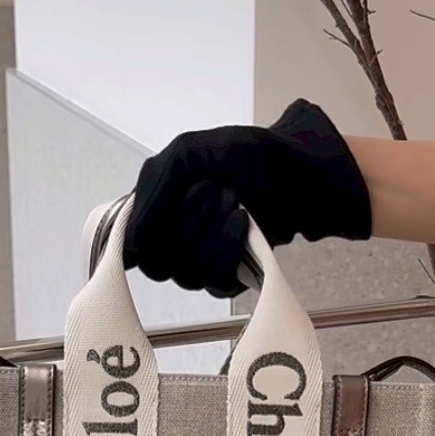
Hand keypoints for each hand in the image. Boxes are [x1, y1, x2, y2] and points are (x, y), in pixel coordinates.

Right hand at [123, 98, 371, 297]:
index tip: (174, 204)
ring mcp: (201, 259)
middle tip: (217, 190)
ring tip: (236, 201)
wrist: (303, 172)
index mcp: (156, 206)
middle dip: (187, 223)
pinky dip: (229, 252)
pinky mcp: (229, 275)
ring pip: (185, 275)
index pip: (131, 244)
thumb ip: (155, 186)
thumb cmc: (250, 155)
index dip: (148, 231)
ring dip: (211, 235)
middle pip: (157, 263)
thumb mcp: (191, 151)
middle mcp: (173, 236)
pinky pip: (214, 284)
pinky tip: (246, 224)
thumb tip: (132, 240)